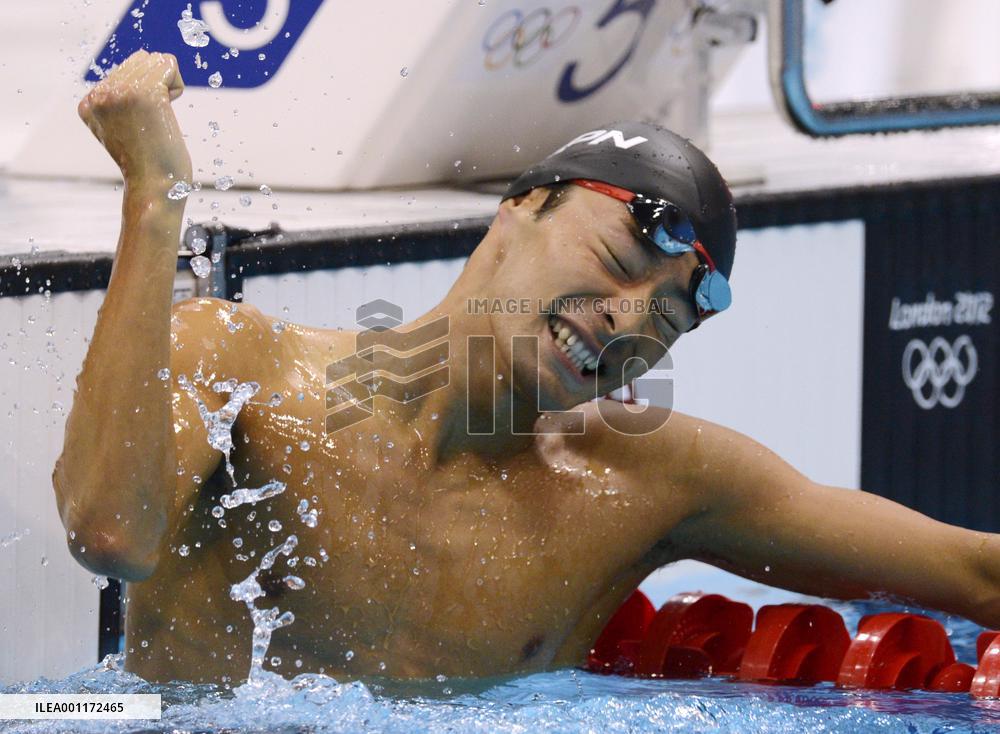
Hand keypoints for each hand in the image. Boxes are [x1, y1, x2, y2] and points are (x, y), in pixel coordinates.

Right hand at [78, 50, 192, 189]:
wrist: (154, 187)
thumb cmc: (149, 164)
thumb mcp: (123, 127)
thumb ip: (120, 100)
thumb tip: (142, 63)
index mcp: (89, 103)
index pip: (126, 69)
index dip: (146, 92)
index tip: (143, 124)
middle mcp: (100, 94)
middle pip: (142, 60)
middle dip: (158, 85)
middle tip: (155, 121)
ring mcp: (120, 92)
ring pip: (156, 60)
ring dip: (168, 86)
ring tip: (160, 118)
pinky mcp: (145, 93)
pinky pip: (169, 65)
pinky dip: (177, 86)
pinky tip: (167, 114)